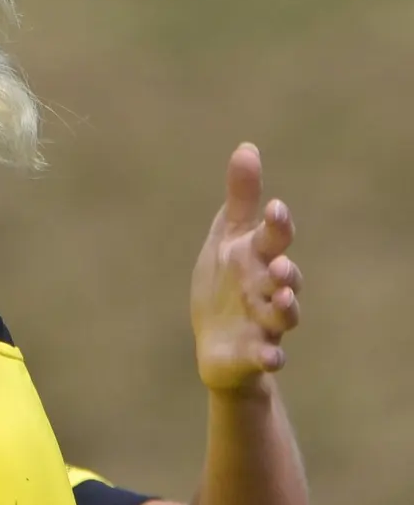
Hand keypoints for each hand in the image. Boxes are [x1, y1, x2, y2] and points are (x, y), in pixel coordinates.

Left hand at [190, 143, 301, 394]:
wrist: (217, 342)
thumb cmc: (226, 283)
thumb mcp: (227, 240)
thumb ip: (240, 199)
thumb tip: (247, 148)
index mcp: (259, 259)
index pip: (273, 237)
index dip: (276, 224)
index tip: (274, 208)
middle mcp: (269, 289)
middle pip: (285, 277)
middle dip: (286, 270)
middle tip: (282, 264)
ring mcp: (265, 322)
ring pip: (283, 316)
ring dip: (286, 308)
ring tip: (283, 301)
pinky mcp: (256, 352)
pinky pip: (269, 355)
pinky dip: (270, 356)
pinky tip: (270, 356)